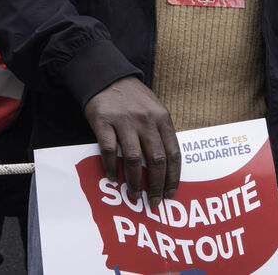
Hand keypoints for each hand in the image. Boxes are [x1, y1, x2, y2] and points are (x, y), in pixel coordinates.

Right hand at [83, 77, 180, 207]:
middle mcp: (146, 120)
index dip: (173, 178)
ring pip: (134, 159)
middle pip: (156, 160)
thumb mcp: (154, 109)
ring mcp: (124, 121)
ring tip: (134, 195)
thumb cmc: (133, 98)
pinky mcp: (103, 121)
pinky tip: (113, 177)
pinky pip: (110, 150)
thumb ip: (160, 134)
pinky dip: (112, 166)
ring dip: (135, 181)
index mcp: (162, 118)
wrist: (106, 75)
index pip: (173, 154)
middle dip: (156, 185)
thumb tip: (166, 169)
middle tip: (153, 202)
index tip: (170, 194)